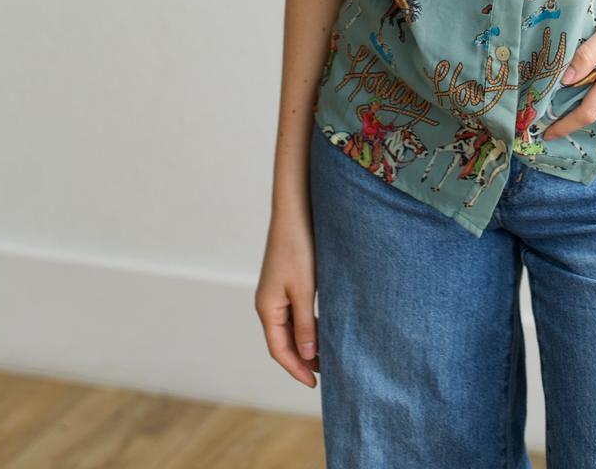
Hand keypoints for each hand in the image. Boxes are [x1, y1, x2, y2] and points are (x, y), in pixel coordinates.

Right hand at [255, 211, 320, 387]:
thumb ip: (305, 324)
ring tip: (328, 354)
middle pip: (283, 341)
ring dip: (306, 342)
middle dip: (302, 359)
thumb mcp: (304, 290)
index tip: (315, 384)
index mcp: (267, 308)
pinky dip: (308, 325)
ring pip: (290, 327)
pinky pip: (295, 313)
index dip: (296, 369)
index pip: (279, 350)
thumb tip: (307, 355)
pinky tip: (323, 328)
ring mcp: (276, 293)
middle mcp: (268, 303)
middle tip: (327, 371)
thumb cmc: (297, 248)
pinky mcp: (286, 282)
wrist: (295, 212)